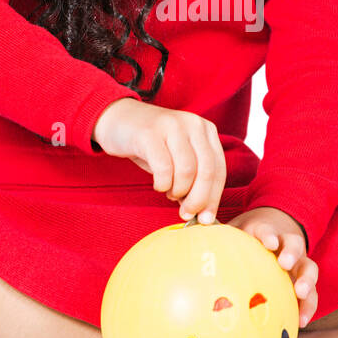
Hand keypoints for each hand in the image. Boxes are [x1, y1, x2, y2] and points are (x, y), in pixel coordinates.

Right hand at [91, 100, 225, 221]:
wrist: (118, 118)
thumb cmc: (151, 144)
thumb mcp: (178, 157)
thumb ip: (193, 179)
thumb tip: (202, 212)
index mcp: (206, 130)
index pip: (219, 169)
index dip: (214, 198)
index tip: (206, 218)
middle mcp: (193, 124)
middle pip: (207, 171)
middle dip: (198, 199)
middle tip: (186, 213)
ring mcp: (172, 126)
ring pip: (187, 171)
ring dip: (178, 190)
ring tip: (168, 191)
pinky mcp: (149, 133)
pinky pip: (164, 168)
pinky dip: (162, 184)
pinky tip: (158, 184)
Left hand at [225, 207, 317, 328]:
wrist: (274, 232)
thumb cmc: (245, 238)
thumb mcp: (231, 233)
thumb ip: (213, 239)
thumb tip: (183, 238)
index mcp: (265, 230)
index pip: (267, 230)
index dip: (267, 235)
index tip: (267, 242)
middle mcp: (286, 244)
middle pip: (294, 245)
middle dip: (291, 253)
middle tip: (285, 263)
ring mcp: (298, 261)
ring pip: (309, 268)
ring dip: (306, 280)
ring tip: (300, 293)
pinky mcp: (303, 279)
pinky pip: (310, 293)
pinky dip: (307, 306)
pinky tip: (300, 322)